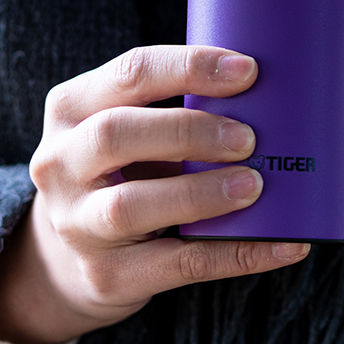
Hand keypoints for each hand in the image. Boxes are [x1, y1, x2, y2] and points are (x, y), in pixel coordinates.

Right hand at [0, 45, 310, 343]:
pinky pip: (176, 265)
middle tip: (247, 139)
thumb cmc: (119, 174)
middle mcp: (60, 163)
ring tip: (254, 186)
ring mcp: (76, 223)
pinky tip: (283, 246)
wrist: (66, 259)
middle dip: (189, 131)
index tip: (247, 71)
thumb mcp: (125, 130)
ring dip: (200, 193)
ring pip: (131, 206)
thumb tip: (271, 99)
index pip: (130, 73)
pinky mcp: (105, 275)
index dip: (189, 67)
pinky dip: (236, 255)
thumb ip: (172, 111)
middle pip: (115, 134)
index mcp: (72, 108)